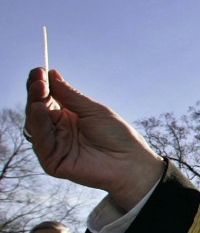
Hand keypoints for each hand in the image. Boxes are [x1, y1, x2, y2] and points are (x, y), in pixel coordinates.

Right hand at [24, 68, 162, 209]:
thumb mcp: (93, 110)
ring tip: (38, 90)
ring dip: (34, 106)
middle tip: (38, 79)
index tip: (39, 70)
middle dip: (36, 93)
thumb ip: (70, 95)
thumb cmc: (117, 135)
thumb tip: (51, 74)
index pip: (47, 98)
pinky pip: (41, 142)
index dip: (41, 85)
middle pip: (37, 109)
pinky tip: (39, 109)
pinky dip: (39, 125)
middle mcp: (57, 130)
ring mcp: (54, 146)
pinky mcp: (53, 161)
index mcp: (66, 116)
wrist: (131, 162)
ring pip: (35, 125)